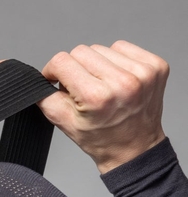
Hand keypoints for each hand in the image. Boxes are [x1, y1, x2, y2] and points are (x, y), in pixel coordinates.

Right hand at [32, 41, 168, 172]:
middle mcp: (123, 81)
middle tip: (80, 88)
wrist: (134, 148)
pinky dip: (114, 60)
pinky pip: (123, 48)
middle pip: (81, 51)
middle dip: (74, 68)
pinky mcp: (156, 66)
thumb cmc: (101, 139)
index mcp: (97, 97)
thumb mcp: (64, 123)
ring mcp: (143, 72)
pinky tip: (116, 79)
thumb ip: (45, 98)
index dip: (52, 71)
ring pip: (101, 48)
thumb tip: (40, 78)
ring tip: (101, 85)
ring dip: (95, 64)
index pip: (62, 62)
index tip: (54, 80)